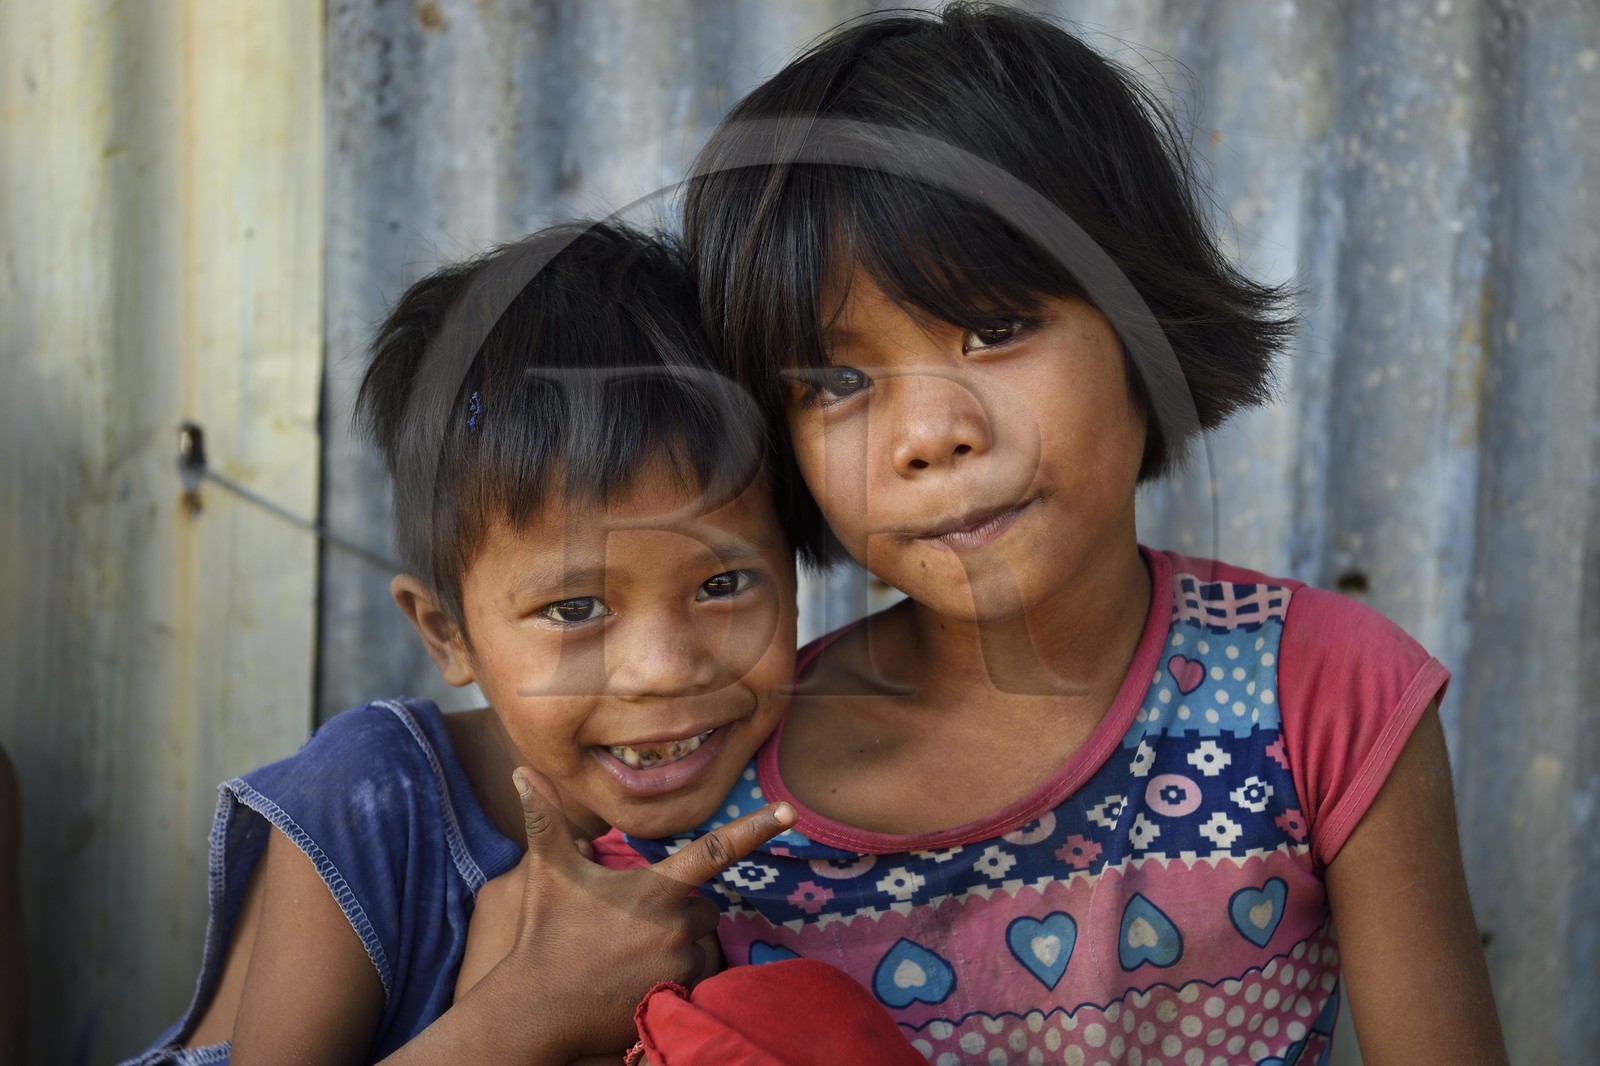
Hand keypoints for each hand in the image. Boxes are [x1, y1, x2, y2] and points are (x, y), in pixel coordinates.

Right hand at [469, 767, 793, 1060]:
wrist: (537, 1010)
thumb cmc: (545, 934)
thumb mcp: (547, 873)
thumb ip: (543, 820)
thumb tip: (520, 772)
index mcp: (653, 889)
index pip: (714, 850)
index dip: (755, 828)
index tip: (789, 812)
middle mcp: (675, 926)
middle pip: (705, 908)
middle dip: (680, 912)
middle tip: (633, 925)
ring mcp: (680, 965)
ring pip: (703, 945)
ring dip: (681, 946)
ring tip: (633, 954)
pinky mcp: (679, 997)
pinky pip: (699, 979)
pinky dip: (678, 976)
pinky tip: (640, 978)